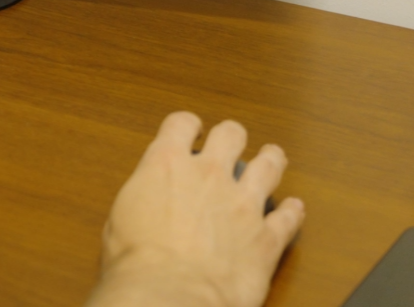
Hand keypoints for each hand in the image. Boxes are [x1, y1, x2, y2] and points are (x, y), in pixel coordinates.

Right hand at [85, 112, 304, 306]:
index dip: (187, 126)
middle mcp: (210, 175)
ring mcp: (244, 204)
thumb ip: (142, 199)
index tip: (189, 132)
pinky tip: (293, 208)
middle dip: (231, 136)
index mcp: (167, 164)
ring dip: (270, 160)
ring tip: (271, 158)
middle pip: (231, 134)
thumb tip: (147, 202)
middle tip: (230, 144)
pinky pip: (288, 217)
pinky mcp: (267, 237)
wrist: (171, 295)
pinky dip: (292, 212)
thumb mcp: (120, 219)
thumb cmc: (137, 262)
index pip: (181, 124)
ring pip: (269, 165)